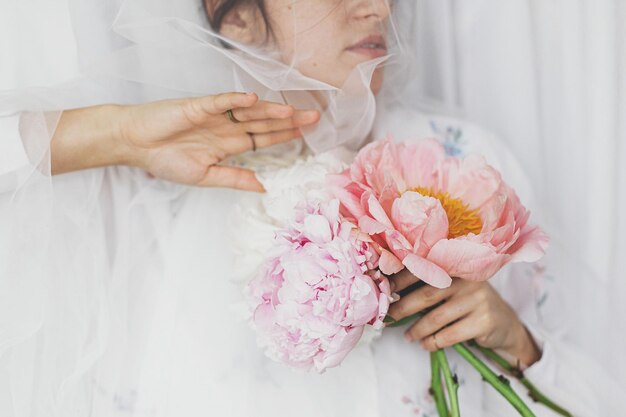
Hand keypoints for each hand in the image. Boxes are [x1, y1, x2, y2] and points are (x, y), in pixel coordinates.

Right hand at [52, 92, 319, 190]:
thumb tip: (264, 188)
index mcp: (227, 145)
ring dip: (270, 111)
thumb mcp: (205, 176)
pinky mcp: (198, 107)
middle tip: (314, 118)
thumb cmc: (165, 159)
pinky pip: (220, 101)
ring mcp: (214, 116)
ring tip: (292, 112)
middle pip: (263, 123)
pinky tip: (254, 100)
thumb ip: (234, 179)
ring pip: (248, 111)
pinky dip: (235, 100)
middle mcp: (225, 128)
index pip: (262, 139)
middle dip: (288, 122)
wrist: (134, 144)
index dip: (284, 137)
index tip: (307, 135)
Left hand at [387, 270, 541, 366]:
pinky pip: (450, 335)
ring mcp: (478, 299)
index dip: (401, 279)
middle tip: (387, 318)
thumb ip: (428, 285)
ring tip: (407, 336)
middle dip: (403, 307)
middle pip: (427, 294)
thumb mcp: (452, 288)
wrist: (505, 324)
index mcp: (456, 267)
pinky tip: (425, 344)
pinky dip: (433, 342)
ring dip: (417, 329)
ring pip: (436, 317)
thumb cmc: (468, 303)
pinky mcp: (484, 321)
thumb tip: (389, 291)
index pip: (424, 269)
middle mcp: (467, 280)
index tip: (383, 289)